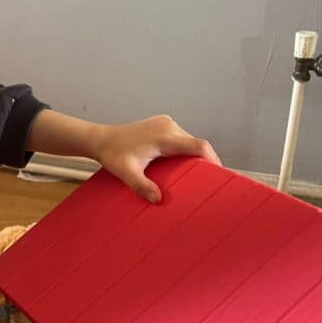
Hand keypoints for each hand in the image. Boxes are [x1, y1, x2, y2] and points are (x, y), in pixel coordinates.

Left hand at [90, 115, 220, 203]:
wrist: (101, 140)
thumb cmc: (113, 155)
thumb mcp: (125, 172)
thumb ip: (141, 185)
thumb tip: (157, 199)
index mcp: (164, 136)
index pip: (198, 146)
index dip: (212, 159)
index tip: (220, 174)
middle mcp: (168, 126)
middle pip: (196, 144)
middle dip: (204, 161)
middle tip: (208, 181)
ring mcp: (166, 123)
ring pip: (189, 141)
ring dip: (193, 156)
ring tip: (195, 175)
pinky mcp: (163, 124)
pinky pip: (181, 138)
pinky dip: (184, 151)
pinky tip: (181, 165)